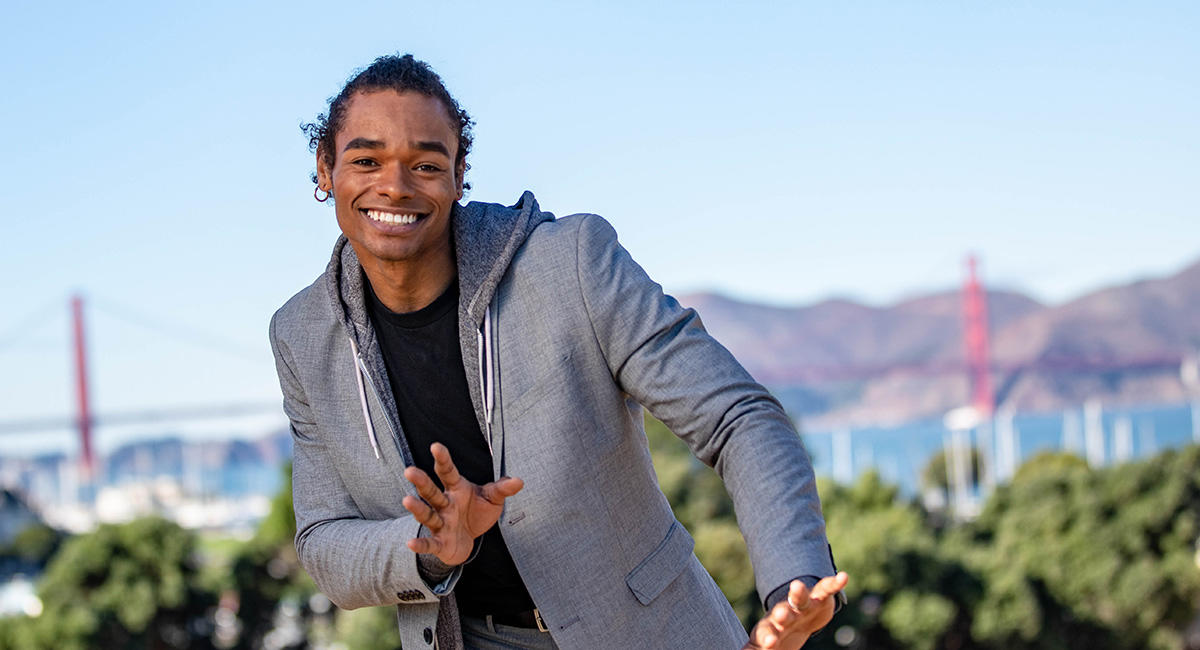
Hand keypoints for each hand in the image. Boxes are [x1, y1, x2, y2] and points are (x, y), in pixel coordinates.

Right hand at [401, 442, 523, 565]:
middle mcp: (444, 504)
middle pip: (431, 491)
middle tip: (410, 471)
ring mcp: (440, 523)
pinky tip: (410, 543)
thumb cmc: (476, 514)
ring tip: (407, 500)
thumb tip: (518, 481)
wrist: (468, 540)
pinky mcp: (439, 543)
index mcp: (456, 489)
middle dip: (421, 481)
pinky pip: (429, 543)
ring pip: (427, 514)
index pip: (448, 472)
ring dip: (417, 508)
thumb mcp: (492, 499)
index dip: (442, 459)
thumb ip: (502, 489)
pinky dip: (420, 544)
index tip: (436, 446)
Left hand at [743, 572, 848, 649]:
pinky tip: (843, 577)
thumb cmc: (778, 633)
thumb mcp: (765, 643)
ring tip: (797, 585)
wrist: (799, 616)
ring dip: (798, 592)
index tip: (769, 643)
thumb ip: (754, 649)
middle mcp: (786, 613)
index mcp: (772, 627)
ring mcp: (802, 605)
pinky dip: (834, 583)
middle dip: (783, 614)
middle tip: (781, 614)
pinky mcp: (818, 597)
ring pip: (800, 598)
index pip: (768, 632)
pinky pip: (826, 588)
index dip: (769, 637)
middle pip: (783, 613)